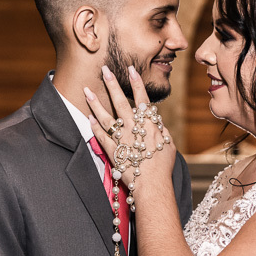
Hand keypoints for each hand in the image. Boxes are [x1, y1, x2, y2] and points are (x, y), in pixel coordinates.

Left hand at [84, 64, 175, 190]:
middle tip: (105, 70)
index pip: (143, 100)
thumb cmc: (163, 168)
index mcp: (150, 126)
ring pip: (106, 117)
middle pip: (121, 103)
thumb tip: (157, 121)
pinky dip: (94, 127)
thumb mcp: (169, 146)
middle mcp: (134, 129)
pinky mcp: (112, 151)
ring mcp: (122, 139)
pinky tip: (88, 117)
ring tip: (87, 90)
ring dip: (96, 103)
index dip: (137, 84)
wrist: (152, 186)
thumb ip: (161, 131)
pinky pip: (101, 136)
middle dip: (113, 84)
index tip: (131, 69)